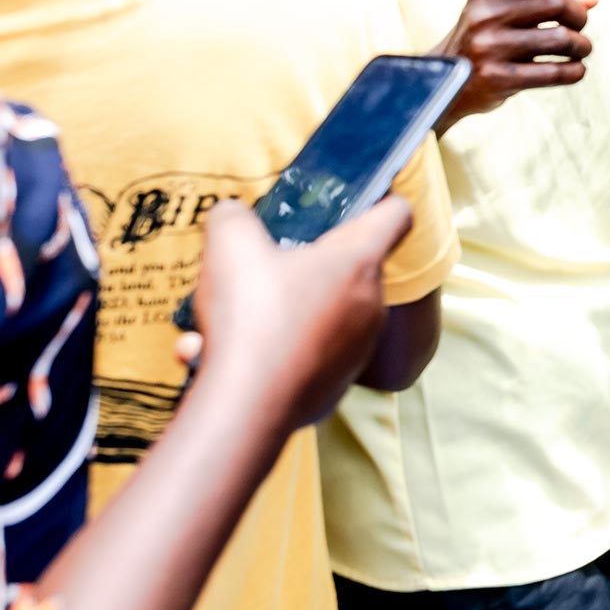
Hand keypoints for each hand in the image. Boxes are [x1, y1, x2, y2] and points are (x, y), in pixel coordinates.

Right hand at [177, 199, 407, 430]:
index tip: (356, 202)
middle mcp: (370, 304)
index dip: (380, 200)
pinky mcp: (335, 386)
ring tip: (219, 324)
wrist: (245, 408)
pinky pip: (300, 356)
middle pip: (348, 269)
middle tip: (261, 268)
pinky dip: (264, 354)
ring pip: (315, 317)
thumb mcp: (229, 244)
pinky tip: (213, 355)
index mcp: (358, 261)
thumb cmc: (250, 315)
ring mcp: (357, 350)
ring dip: (272, 315)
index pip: (396, 215)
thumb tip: (232, 217)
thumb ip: (232, 218)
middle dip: (305, 265)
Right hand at [436, 0, 596, 133]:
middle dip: (579, 15)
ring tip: (581, 49)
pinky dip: (576, 71)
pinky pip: (555, 73)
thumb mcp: (505, 8)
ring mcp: (489, 48)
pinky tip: (576, 69)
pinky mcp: (498, 79)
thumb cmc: (488, 37)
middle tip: (581, 24)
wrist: (444, 83)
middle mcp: (485, 14)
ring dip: (582, 45)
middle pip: (556, 3)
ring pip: (562, 39)